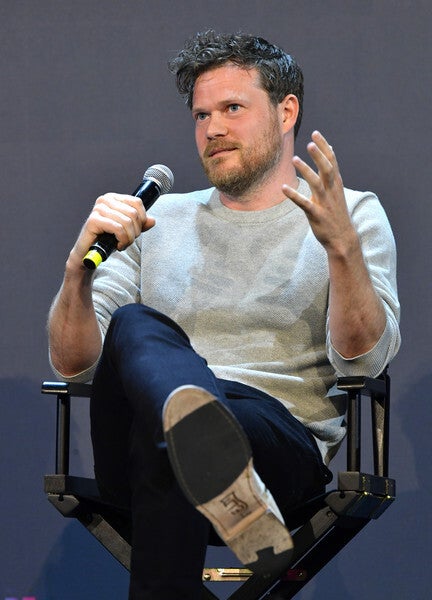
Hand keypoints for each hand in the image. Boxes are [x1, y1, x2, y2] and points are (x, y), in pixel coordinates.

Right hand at [68, 193, 154, 269]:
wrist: (89, 254)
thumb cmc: (107, 240)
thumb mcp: (128, 231)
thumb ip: (140, 224)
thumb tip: (152, 221)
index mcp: (113, 198)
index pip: (137, 202)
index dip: (142, 219)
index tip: (136, 231)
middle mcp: (104, 200)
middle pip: (133, 213)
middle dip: (135, 231)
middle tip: (128, 240)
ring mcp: (98, 209)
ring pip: (127, 222)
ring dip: (129, 238)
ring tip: (123, 244)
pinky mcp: (93, 220)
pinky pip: (118, 228)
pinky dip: (122, 240)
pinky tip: (118, 245)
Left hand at [282, 131, 355, 253]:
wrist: (342, 238)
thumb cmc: (336, 212)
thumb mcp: (336, 189)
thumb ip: (331, 171)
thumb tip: (330, 149)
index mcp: (336, 184)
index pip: (332, 161)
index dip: (324, 147)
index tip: (315, 133)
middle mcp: (332, 191)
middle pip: (327, 169)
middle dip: (319, 156)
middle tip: (309, 143)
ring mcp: (325, 203)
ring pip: (316, 184)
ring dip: (306, 171)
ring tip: (295, 159)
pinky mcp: (316, 215)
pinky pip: (304, 203)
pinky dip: (294, 195)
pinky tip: (283, 187)